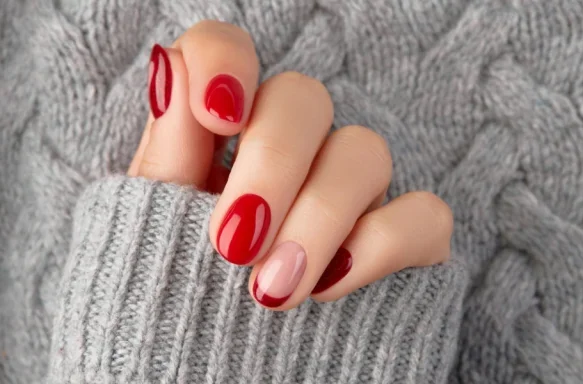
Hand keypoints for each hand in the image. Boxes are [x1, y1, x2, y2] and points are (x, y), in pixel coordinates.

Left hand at [127, 20, 452, 309]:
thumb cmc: (178, 315)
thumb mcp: (155, 240)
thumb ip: (166, 158)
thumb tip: (169, 67)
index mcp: (221, 143)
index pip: (228, 53)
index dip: (228, 62)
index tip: (218, 117)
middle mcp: (292, 155)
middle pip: (304, 97)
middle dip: (273, 163)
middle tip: (234, 243)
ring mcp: (351, 197)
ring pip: (366, 151)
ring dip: (320, 215)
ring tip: (275, 291)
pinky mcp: (401, 243)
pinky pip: (424, 214)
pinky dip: (382, 245)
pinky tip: (334, 288)